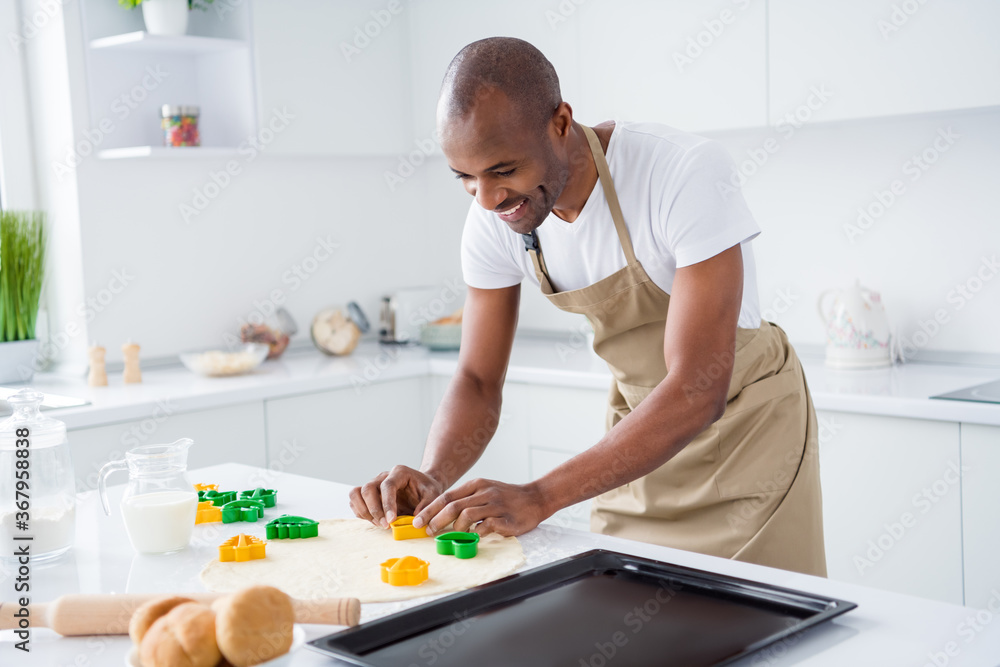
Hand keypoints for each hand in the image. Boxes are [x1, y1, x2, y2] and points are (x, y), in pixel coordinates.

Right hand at [349, 465, 444, 528]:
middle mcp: (383, 476)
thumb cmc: (427, 489)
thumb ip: (426, 507)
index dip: (387, 504)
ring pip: (356, 494)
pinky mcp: (369, 495)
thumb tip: (415, 522)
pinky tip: (375, 521)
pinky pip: (356, 502)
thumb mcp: (434, 495)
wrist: (423, 486)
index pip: (387, 485)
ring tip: (379, 524)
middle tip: (385, 525)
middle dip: (374, 510)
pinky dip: (361, 513)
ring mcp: (374, 484)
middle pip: (367, 489)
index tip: (391, 520)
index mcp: (399, 473)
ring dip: (364, 511)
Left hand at [413, 478, 549, 536]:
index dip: (429, 510)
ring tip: (452, 536)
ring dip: (455, 528)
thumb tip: (441, 514)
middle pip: (453, 506)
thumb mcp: (485, 490)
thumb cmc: (507, 497)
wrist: (535, 498)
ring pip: (466, 515)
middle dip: (436, 520)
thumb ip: (466, 499)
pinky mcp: (505, 519)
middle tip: (427, 532)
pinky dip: (475, 533)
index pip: (446, 496)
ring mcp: (495, 505)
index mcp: (476, 485)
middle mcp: (484, 492)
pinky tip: (473, 537)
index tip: (417, 521)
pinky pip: (485, 526)